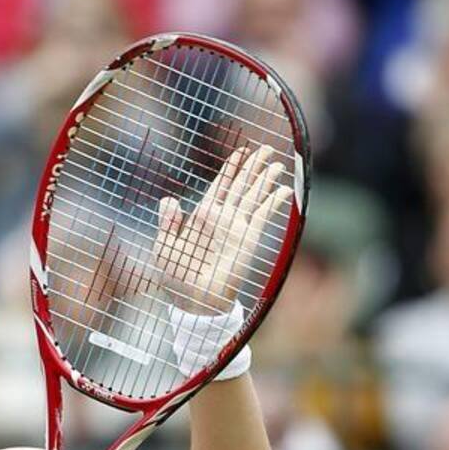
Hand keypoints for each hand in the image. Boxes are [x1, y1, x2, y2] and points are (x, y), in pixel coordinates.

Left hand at [154, 145, 292, 313]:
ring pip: (254, 196)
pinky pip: (263, 216)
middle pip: (241, 185)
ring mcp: (237, 228)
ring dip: (265, 180)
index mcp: (202, 216)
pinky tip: (284, 189)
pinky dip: (273, 202)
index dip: (232, 168)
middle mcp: (222, 219)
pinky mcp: (248, 239)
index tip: (242, 151)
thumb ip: (167, 223)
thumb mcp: (165, 248)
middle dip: (253, 167)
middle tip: (266, 149)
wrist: (195, 301)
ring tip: (277, 163)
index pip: (221, 185)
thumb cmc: (177, 277)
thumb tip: (169, 200)